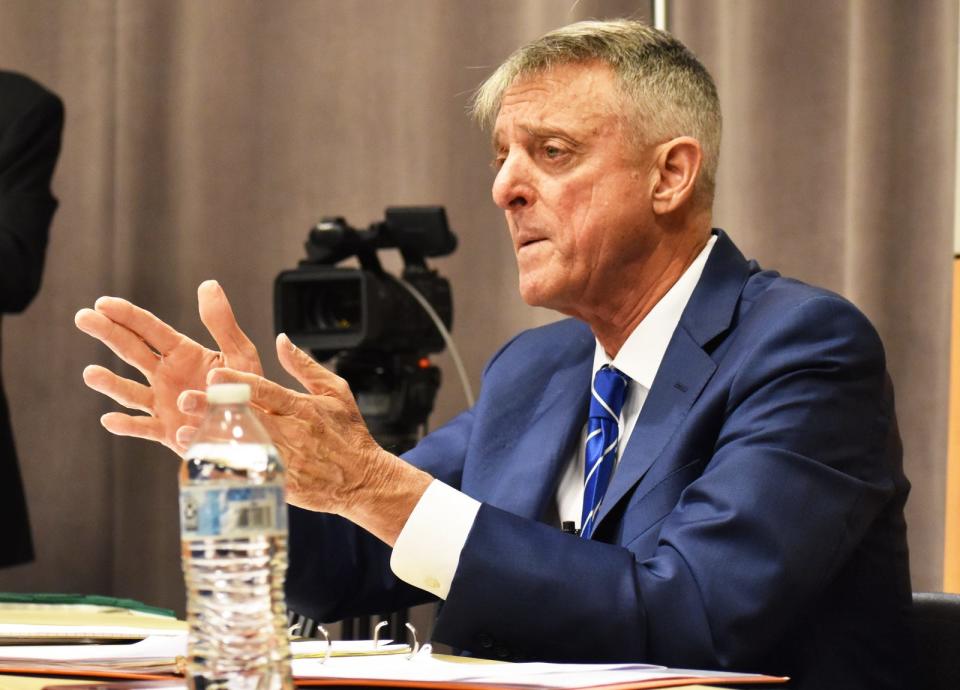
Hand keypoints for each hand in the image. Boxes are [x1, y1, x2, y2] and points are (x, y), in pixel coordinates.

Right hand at [75, 280, 262, 454]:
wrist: (253, 428)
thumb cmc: (248, 389)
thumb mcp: (241, 354)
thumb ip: (223, 323)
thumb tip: (208, 284)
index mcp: (183, 354)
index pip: (150, 330)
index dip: (128, 316)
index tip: (103, 303)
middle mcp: (166, 376)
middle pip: (132, 351)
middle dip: (108, 334)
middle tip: (83, 317)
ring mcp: (163, 404)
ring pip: (131, 392)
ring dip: (111, 383)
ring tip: (90, 373)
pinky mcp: (168, 432)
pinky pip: (145, 429)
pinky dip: (127, 426)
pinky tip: (109, 419)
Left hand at [178, 333, 432, 544]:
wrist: (364, 479)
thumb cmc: (349, 434)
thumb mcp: (336, 392)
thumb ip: (305, 366)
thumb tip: (281, 340)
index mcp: (303, 408)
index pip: (267, 391)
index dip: (240, 382)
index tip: (214, 374)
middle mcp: (292, 433)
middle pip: (247, 418)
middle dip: (215, 409)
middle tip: (185, 399)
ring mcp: (285, 460)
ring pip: (242, 447)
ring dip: (212, 440)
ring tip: (182, 434)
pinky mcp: (281, 483)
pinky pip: (249, 475)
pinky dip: (225, 470)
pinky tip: (203, 464)